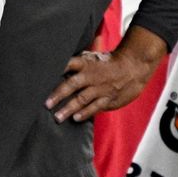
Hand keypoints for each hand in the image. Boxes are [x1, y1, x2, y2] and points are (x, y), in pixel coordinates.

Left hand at [45, 31, 162, 121]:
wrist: (134, 67)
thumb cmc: (109, 63)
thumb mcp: (93, 58)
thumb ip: (77, 62)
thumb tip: (58, 63)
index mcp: (86, 63)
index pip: (69, 64)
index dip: (57, 69)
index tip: (44, 76)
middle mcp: (92, 75)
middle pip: (72, 84)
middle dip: (59, 94)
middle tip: (47, 104)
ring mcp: (100, 88)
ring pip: (82, 99)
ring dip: (69, 108)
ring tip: (58, 117)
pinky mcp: (109, 98)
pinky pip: (95, 107)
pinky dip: (86, 113)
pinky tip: (76, 118)